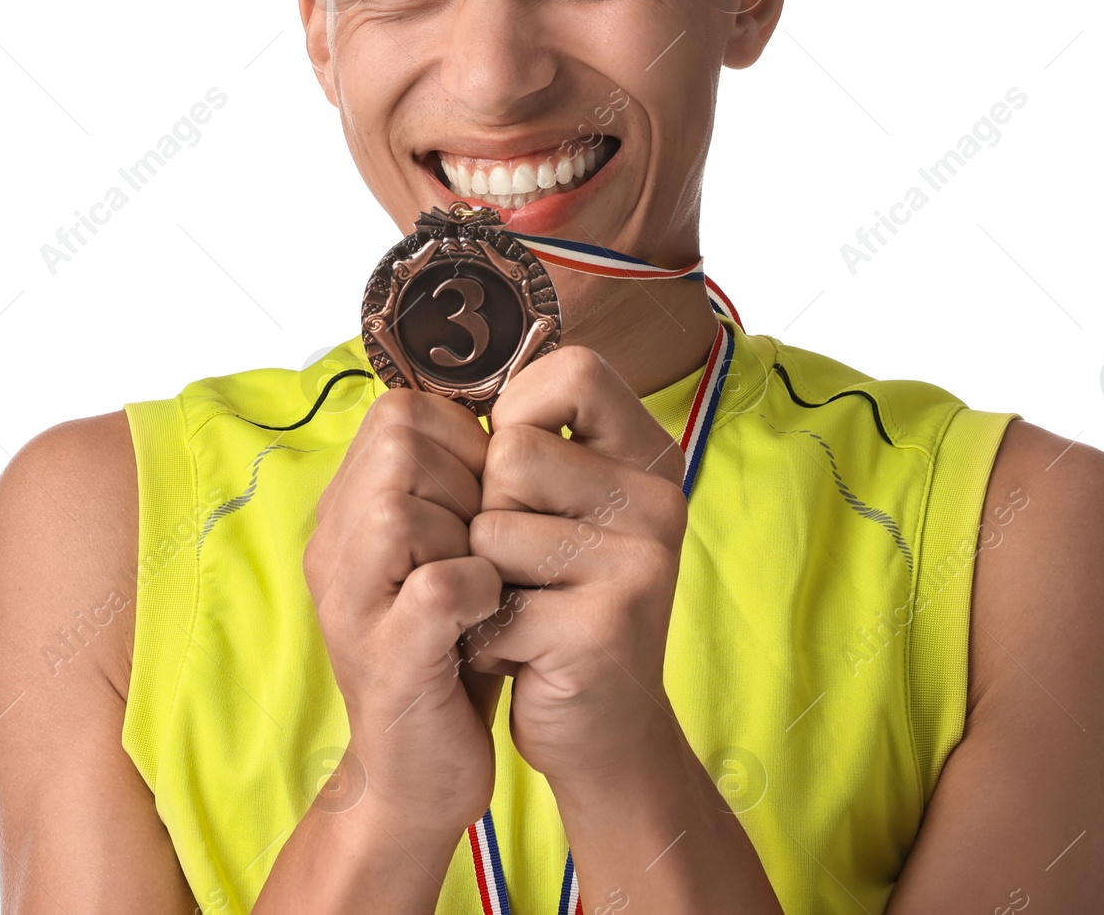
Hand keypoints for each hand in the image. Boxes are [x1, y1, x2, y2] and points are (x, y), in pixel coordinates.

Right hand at [303, 388, 506, 835]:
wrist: (420, 773)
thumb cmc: (449, 647)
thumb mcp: (443, 549)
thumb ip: (451, 483)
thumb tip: (503, 410)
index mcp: (346, 512)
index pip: (397, 414)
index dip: (460, 436)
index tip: (485, 488)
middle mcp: (334, 549)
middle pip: (397, 447)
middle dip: (464, 479)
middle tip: (485, 534)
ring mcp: (352, 604)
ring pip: (403, 509)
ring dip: (466, 533)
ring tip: (485, 572)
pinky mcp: (386, 659)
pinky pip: (436, 586)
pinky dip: (477, 589)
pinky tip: (490, 610)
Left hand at [463, 346, 689, 785]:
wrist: (605, 732)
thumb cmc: (558, 602)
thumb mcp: (563, 506)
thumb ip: (534, 440)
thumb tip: (446, 376)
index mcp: (648, 454)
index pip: (574, 370)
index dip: (519, 411)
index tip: (516, 471)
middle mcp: (657, 496)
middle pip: (511, 452)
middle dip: (487, 513)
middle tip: (523, 565)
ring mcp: (639, 560)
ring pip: (491, 526)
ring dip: (482, 579)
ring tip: (524, 610)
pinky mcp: (607, 625)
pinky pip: (492, 600)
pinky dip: (486, 638)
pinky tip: (525, 656)